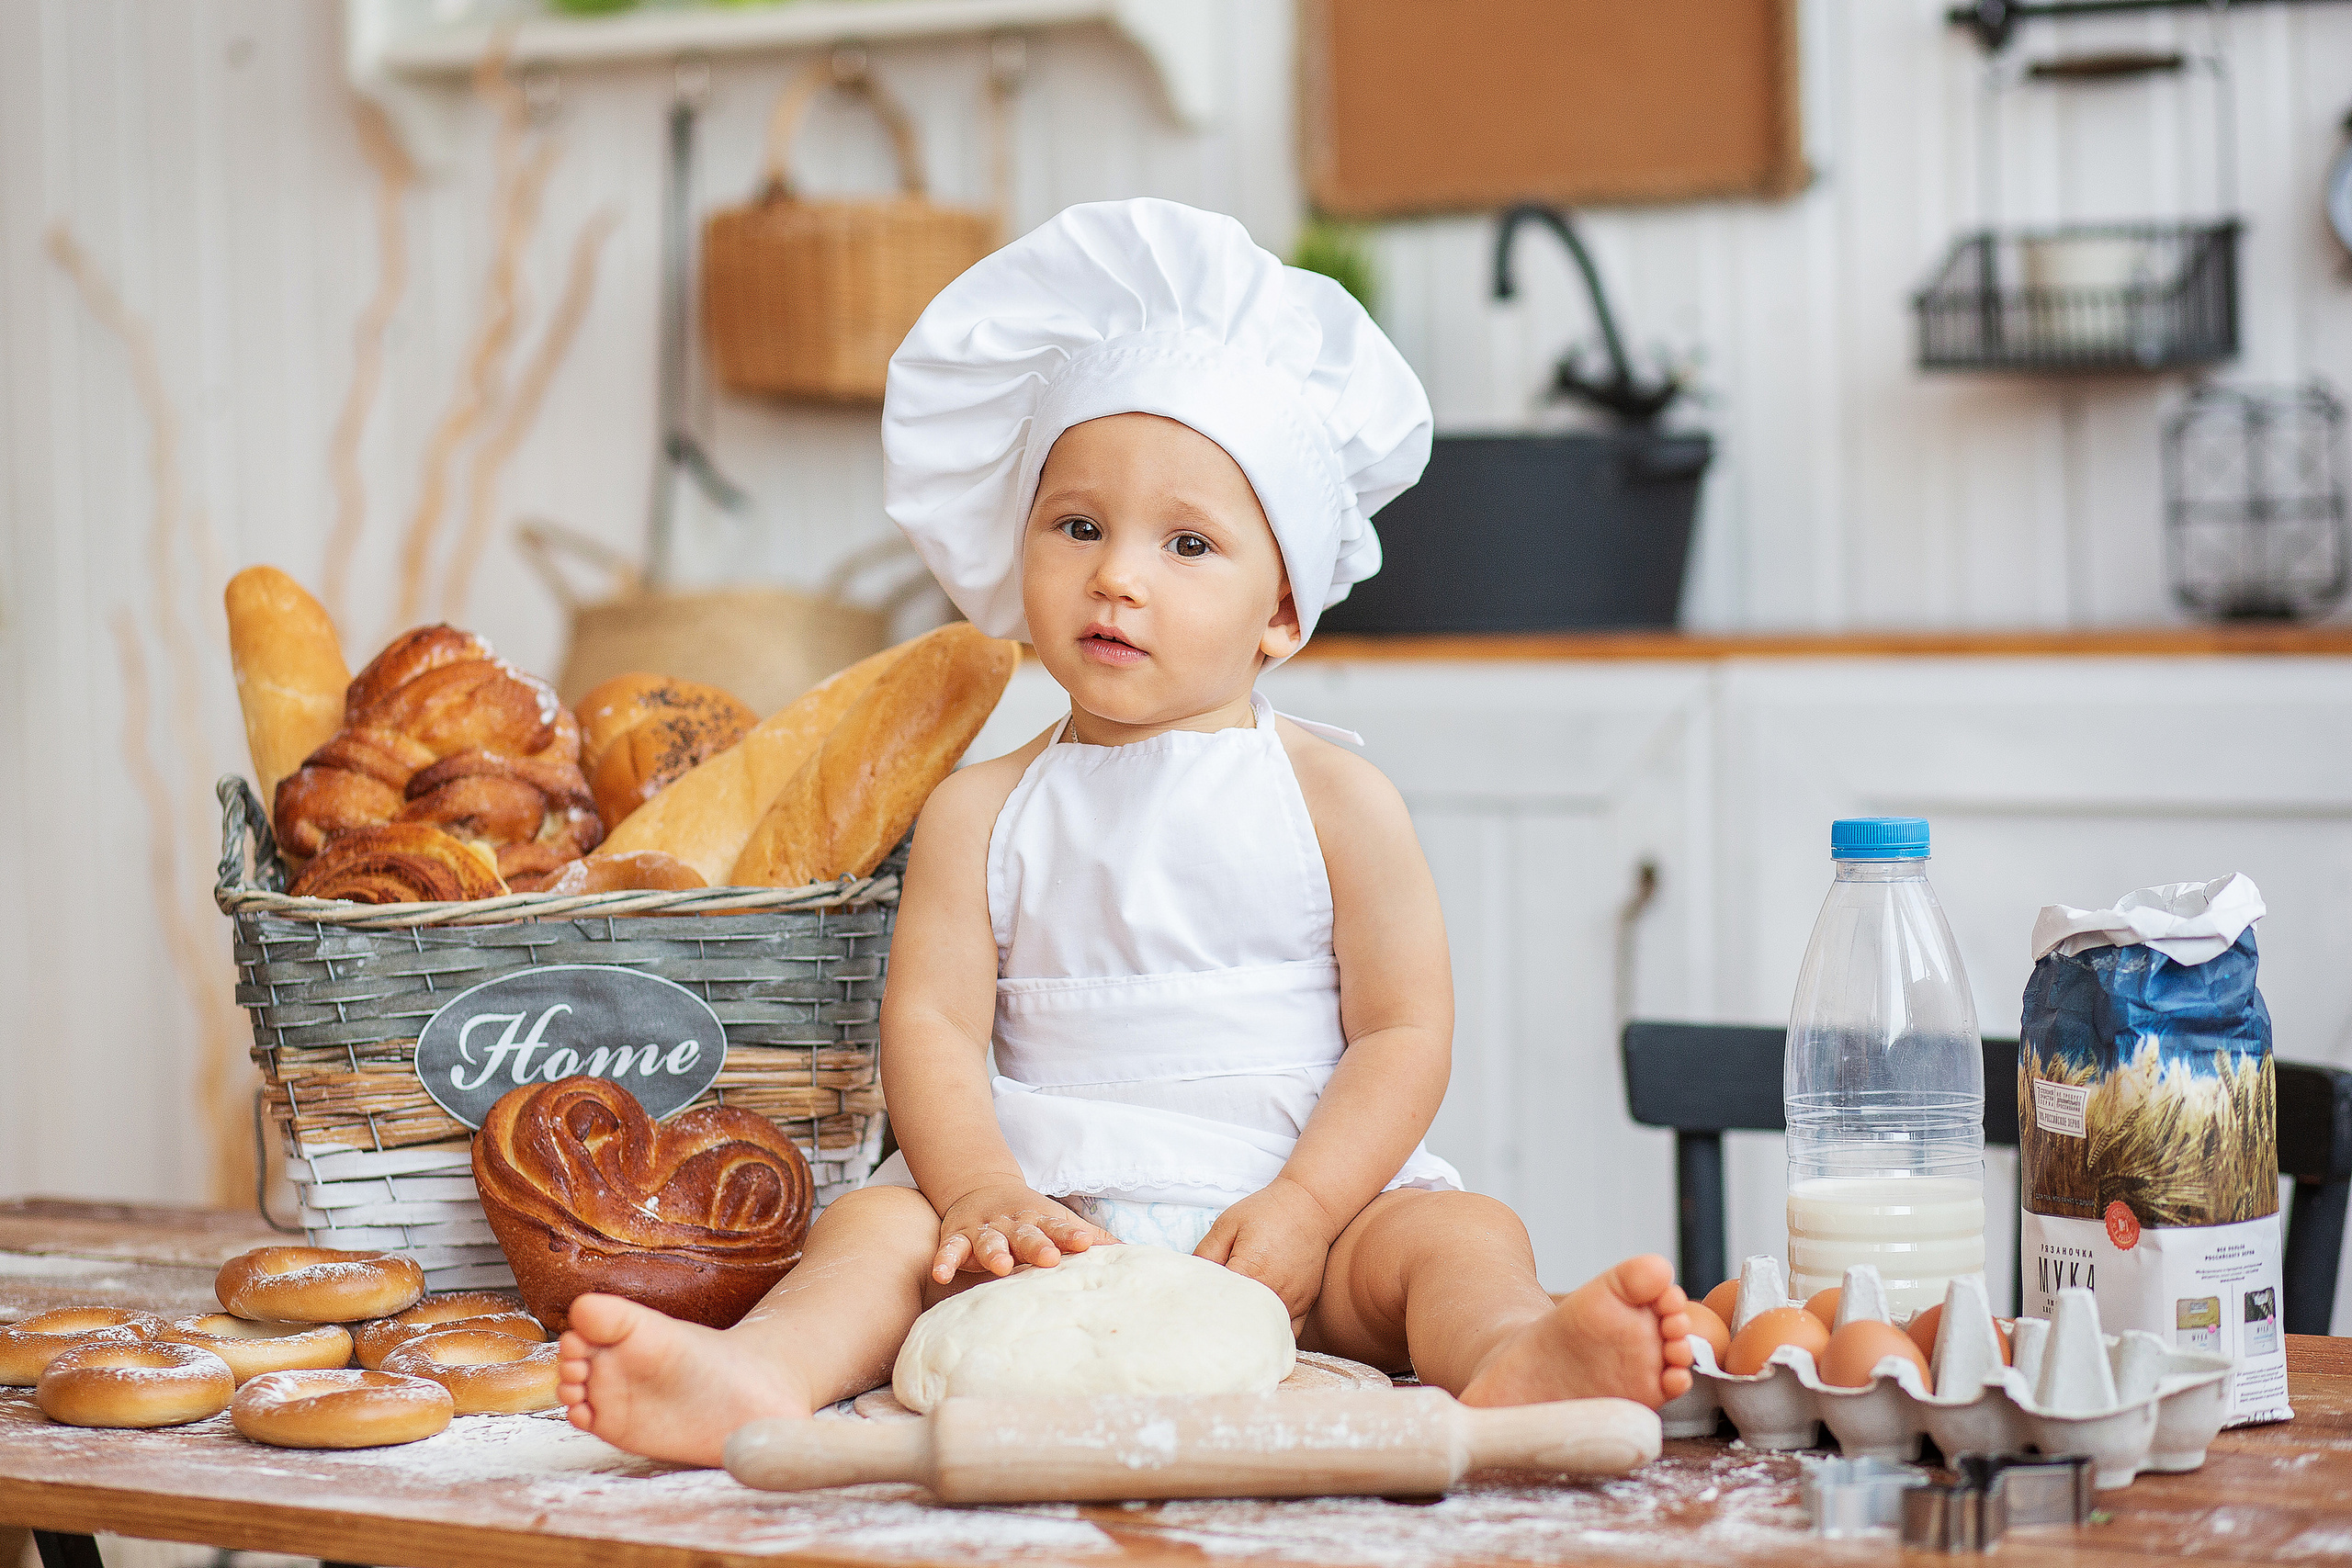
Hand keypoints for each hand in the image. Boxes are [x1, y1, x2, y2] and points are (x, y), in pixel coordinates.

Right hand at [932, 1183, 1117, 1283]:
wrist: (981, 1187)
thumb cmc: (1029, 1217)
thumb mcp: (1056, 1221)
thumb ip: (1086, 1236)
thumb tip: (1127, 1250)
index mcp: (1040, 1221)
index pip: (1058, 1227)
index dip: (1071, 1235)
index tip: (1086, 1244)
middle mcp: (1013, 1224)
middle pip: (1027, 1235)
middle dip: (1037, 1246)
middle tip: (1049, 1258)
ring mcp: (984, 1230)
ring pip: (990, 1242)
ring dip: (995, 1253)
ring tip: (1001, 1266)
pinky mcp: (957, 1238)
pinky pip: (950, 1250)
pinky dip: (945, 1261)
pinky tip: (941, 1275)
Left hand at [1194, 1177, 1343, 1329]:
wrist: (1311, 1206)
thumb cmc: (1266, 1212)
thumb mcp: (1227, 1224)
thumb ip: (1206, 1253)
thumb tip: (1190, 1280)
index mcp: (1250, 1270)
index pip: (1219, 1302)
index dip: (1203, 1306)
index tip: (1193, 1307)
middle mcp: (1273, 1291)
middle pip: (1240, 1323)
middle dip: (1222, 1324)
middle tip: (1206, 1322)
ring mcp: (1292, 1301)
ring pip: (1263, 1332)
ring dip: (1246, 1332)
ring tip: (1229, 1329)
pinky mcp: (1305, 1305)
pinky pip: (1287, 1334)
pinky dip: (1271, 1335)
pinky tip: (1256, 1331)